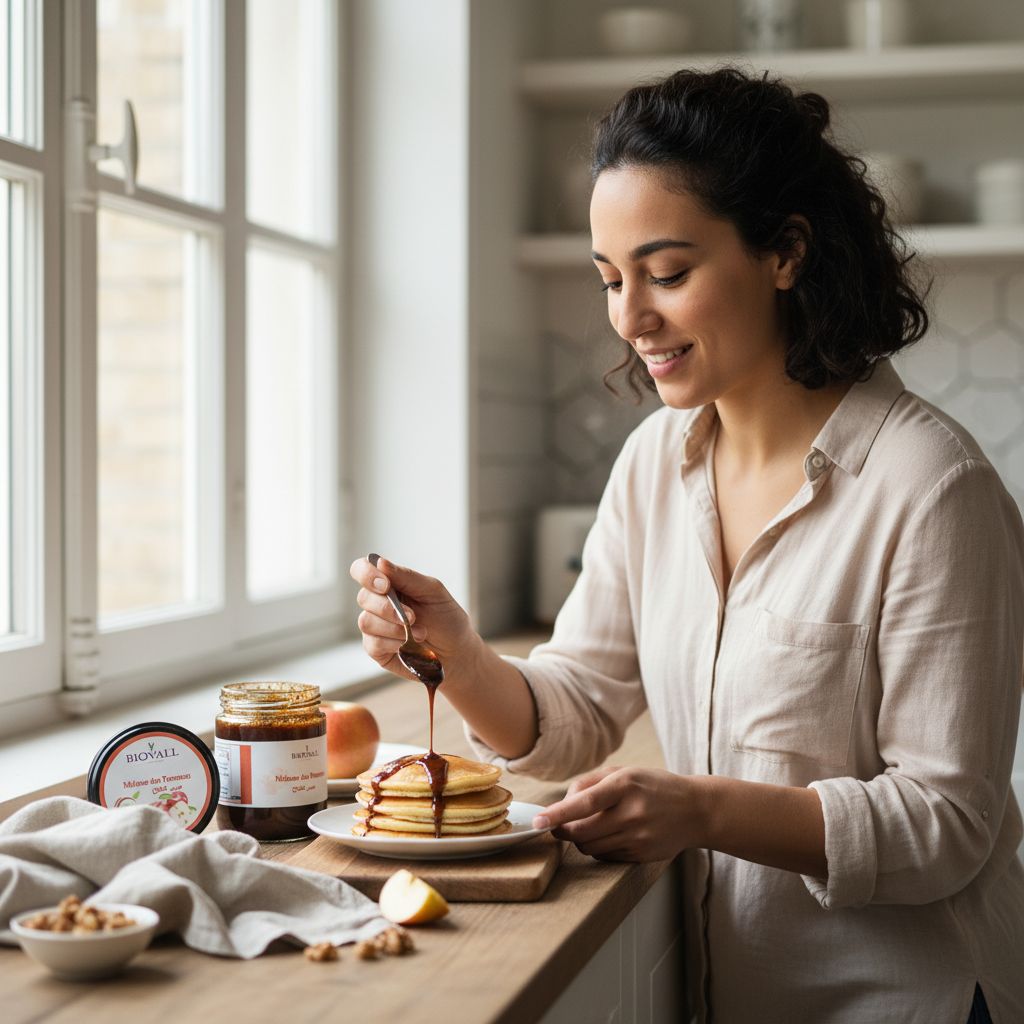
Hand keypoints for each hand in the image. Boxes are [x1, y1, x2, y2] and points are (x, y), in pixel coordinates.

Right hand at [349, 555, 477, 682]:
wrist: (457, 651)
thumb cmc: (447, 618)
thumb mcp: (434, 591)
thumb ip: (407, 576)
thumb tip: (380, 562)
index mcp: (391, 583)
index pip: (362, 570)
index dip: (367, 574)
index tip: (385, 585)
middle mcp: (378, 602)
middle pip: (363, 597)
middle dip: (388, 608)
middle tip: (413, 617)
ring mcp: (375, 626)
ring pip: (366, 621)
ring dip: (394, 628)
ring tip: (421, 633)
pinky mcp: (376, 649)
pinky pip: (373, 644)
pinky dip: (394, 643)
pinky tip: (409, 645)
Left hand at [533, 766, 708, 862]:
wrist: (695, 810)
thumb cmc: (653, 786)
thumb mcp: (624, 771)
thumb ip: (589, 783)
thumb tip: (562, 804)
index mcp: (625, 785)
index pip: (584, 802)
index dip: (558, 813)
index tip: (538, 821)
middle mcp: (632, 813)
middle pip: (581, 831)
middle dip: (563, 829)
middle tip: (559, 824)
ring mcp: (638, 838)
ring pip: (590, 847)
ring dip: (580, 839)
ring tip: (592, 825)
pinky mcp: (641, 856)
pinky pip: (605, 857)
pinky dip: (599, 847)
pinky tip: (612, 835)